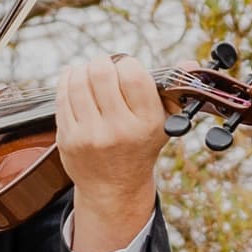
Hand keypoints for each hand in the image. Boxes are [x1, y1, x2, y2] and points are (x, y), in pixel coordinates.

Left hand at [52, 52, 168, 251]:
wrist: (114, 189)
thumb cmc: (140, 146)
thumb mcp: (163, 124)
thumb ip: (174, 92)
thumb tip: (189, 63)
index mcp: (146, 123)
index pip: (133, 75)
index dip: (127, 64)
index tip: (126, 69)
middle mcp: (118, 129)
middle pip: (100, 73)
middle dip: (102, 62)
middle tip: (105, 66)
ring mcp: (90, 135)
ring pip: (78, 82)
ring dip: (82, 69)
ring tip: (89, 72)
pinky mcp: (68, 139)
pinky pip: (62, 97)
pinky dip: (67, 80)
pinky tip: (74, 78)